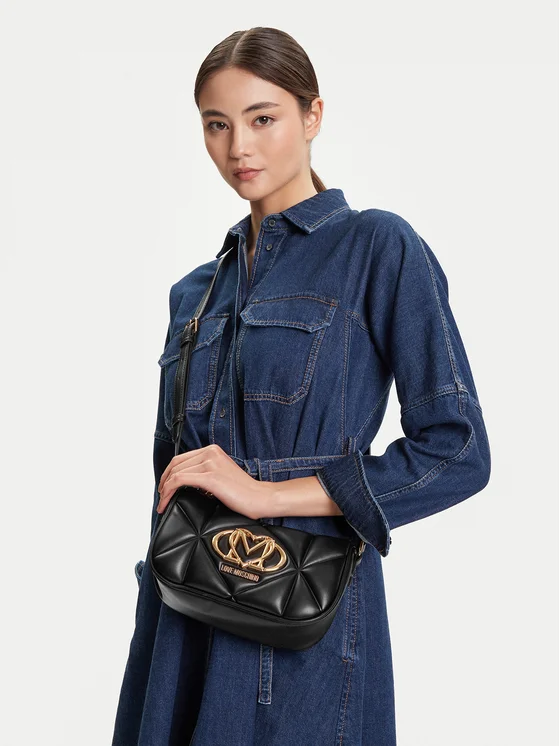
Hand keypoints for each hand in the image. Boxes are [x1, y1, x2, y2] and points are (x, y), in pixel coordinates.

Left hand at [156, 443, 272, 519]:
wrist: (260, 497)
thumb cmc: (243, 491)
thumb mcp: (221, 474)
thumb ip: (206, 472)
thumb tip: (186, 482)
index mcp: (213, 450)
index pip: (182, 458)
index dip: (168, 473)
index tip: (164, 487)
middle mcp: (210, 452)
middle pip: (175, 464)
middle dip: (163, 481)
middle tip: (161, 496)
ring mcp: (210, 463)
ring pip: (175, 473)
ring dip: (164, 489)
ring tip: (162, 503)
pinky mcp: (210, 477)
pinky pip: (179, 481)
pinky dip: (168, 492)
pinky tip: (166, 502)